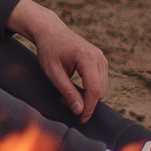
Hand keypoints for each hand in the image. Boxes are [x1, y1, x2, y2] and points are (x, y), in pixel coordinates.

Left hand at [9, 0, 106, 117]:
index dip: (89, 108)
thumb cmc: (49, 51)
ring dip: (88, 96)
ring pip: (102, 88)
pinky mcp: (101, 60)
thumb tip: (80, 110)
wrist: (51, 31)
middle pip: (100, 91)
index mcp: (86, 58)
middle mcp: (98, 57)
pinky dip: (90, 88)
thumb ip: (67, 92)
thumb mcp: (53, 73)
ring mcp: (101, 57)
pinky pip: (101, 81)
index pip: (94, 90)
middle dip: (86, 102)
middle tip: (65, 101)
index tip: (81, 119)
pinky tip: (75, 87)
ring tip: (67, 93)